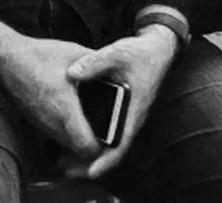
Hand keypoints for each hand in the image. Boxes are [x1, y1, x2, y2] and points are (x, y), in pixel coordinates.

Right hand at [0, 36, 101, 159]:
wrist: (7, 57)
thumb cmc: (40, 55)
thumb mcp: (74, 53)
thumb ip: (97, 64)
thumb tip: (116, 72)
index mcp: (65, 108)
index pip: (86, 147)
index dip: (101, 148)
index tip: (108, 136)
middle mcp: (52, 122)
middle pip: (77, 151)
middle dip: (90, 146)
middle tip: (103, 133)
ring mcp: (41, 123)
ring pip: (64, 145)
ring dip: (76, 140)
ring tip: (89, 124)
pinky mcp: (34, 121)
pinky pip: (53, 135)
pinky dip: (63, 131)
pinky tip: (69, 115)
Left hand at [62, 25, 177, 179]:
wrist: (155, 49)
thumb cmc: (140, 54)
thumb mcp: (117, 54)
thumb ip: (94, 62)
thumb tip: (71, 73)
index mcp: (134, 111)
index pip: (121, 145)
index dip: (106, 161)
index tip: (90, 172)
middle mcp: (131, 118)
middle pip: (111, 149)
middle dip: (91, 161)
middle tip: (67, 169)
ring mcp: (126, 115)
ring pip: (108, 140)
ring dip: (89, 150)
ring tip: (65, 157)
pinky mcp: (120, 109)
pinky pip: (106, 128)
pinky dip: (91, 134)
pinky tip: (74, 132)